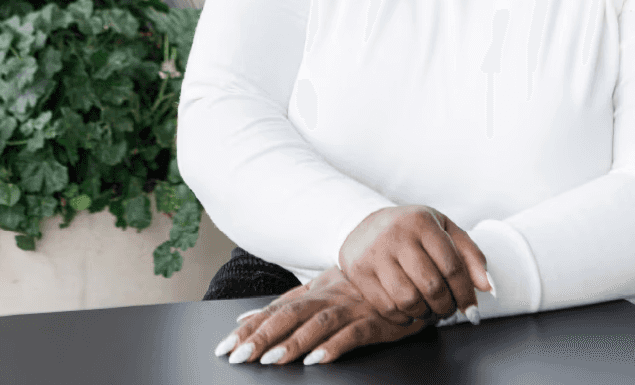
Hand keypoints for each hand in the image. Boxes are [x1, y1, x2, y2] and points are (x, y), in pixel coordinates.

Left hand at [212, 267, 427, 365]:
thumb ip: (286, 303)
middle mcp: (330, 296)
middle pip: (291, 315)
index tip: (226, 345)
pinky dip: (334, 346)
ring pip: (318, 324)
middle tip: (238, 356)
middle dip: (263, 336)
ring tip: (271, 360)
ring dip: (294, 342)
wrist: (408, 274)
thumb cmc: (360, 286)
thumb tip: (246, 317)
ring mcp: (353, 308)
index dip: (251, 327)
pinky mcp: (376, 321)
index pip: (276, 309)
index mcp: (315, 291)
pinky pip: (353, 334)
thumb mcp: (322, 290)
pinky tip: (317, 359)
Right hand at [338, 205, 490, 325]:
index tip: (472, 310)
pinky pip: (387, 307)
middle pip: (431, 286)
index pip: (452, 266)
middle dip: (446, 307)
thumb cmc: (413, 230)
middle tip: (448, 310)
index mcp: (422, 222)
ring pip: (408, 300)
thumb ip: (470, 255)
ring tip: (430, 310)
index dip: (466, 294)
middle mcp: (397, 235)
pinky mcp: (358, 271)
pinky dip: (404, 317)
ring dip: (425, 314)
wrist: (365, 223)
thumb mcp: (444, 230)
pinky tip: (410, 311)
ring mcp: (375, 253)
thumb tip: (487, 287)